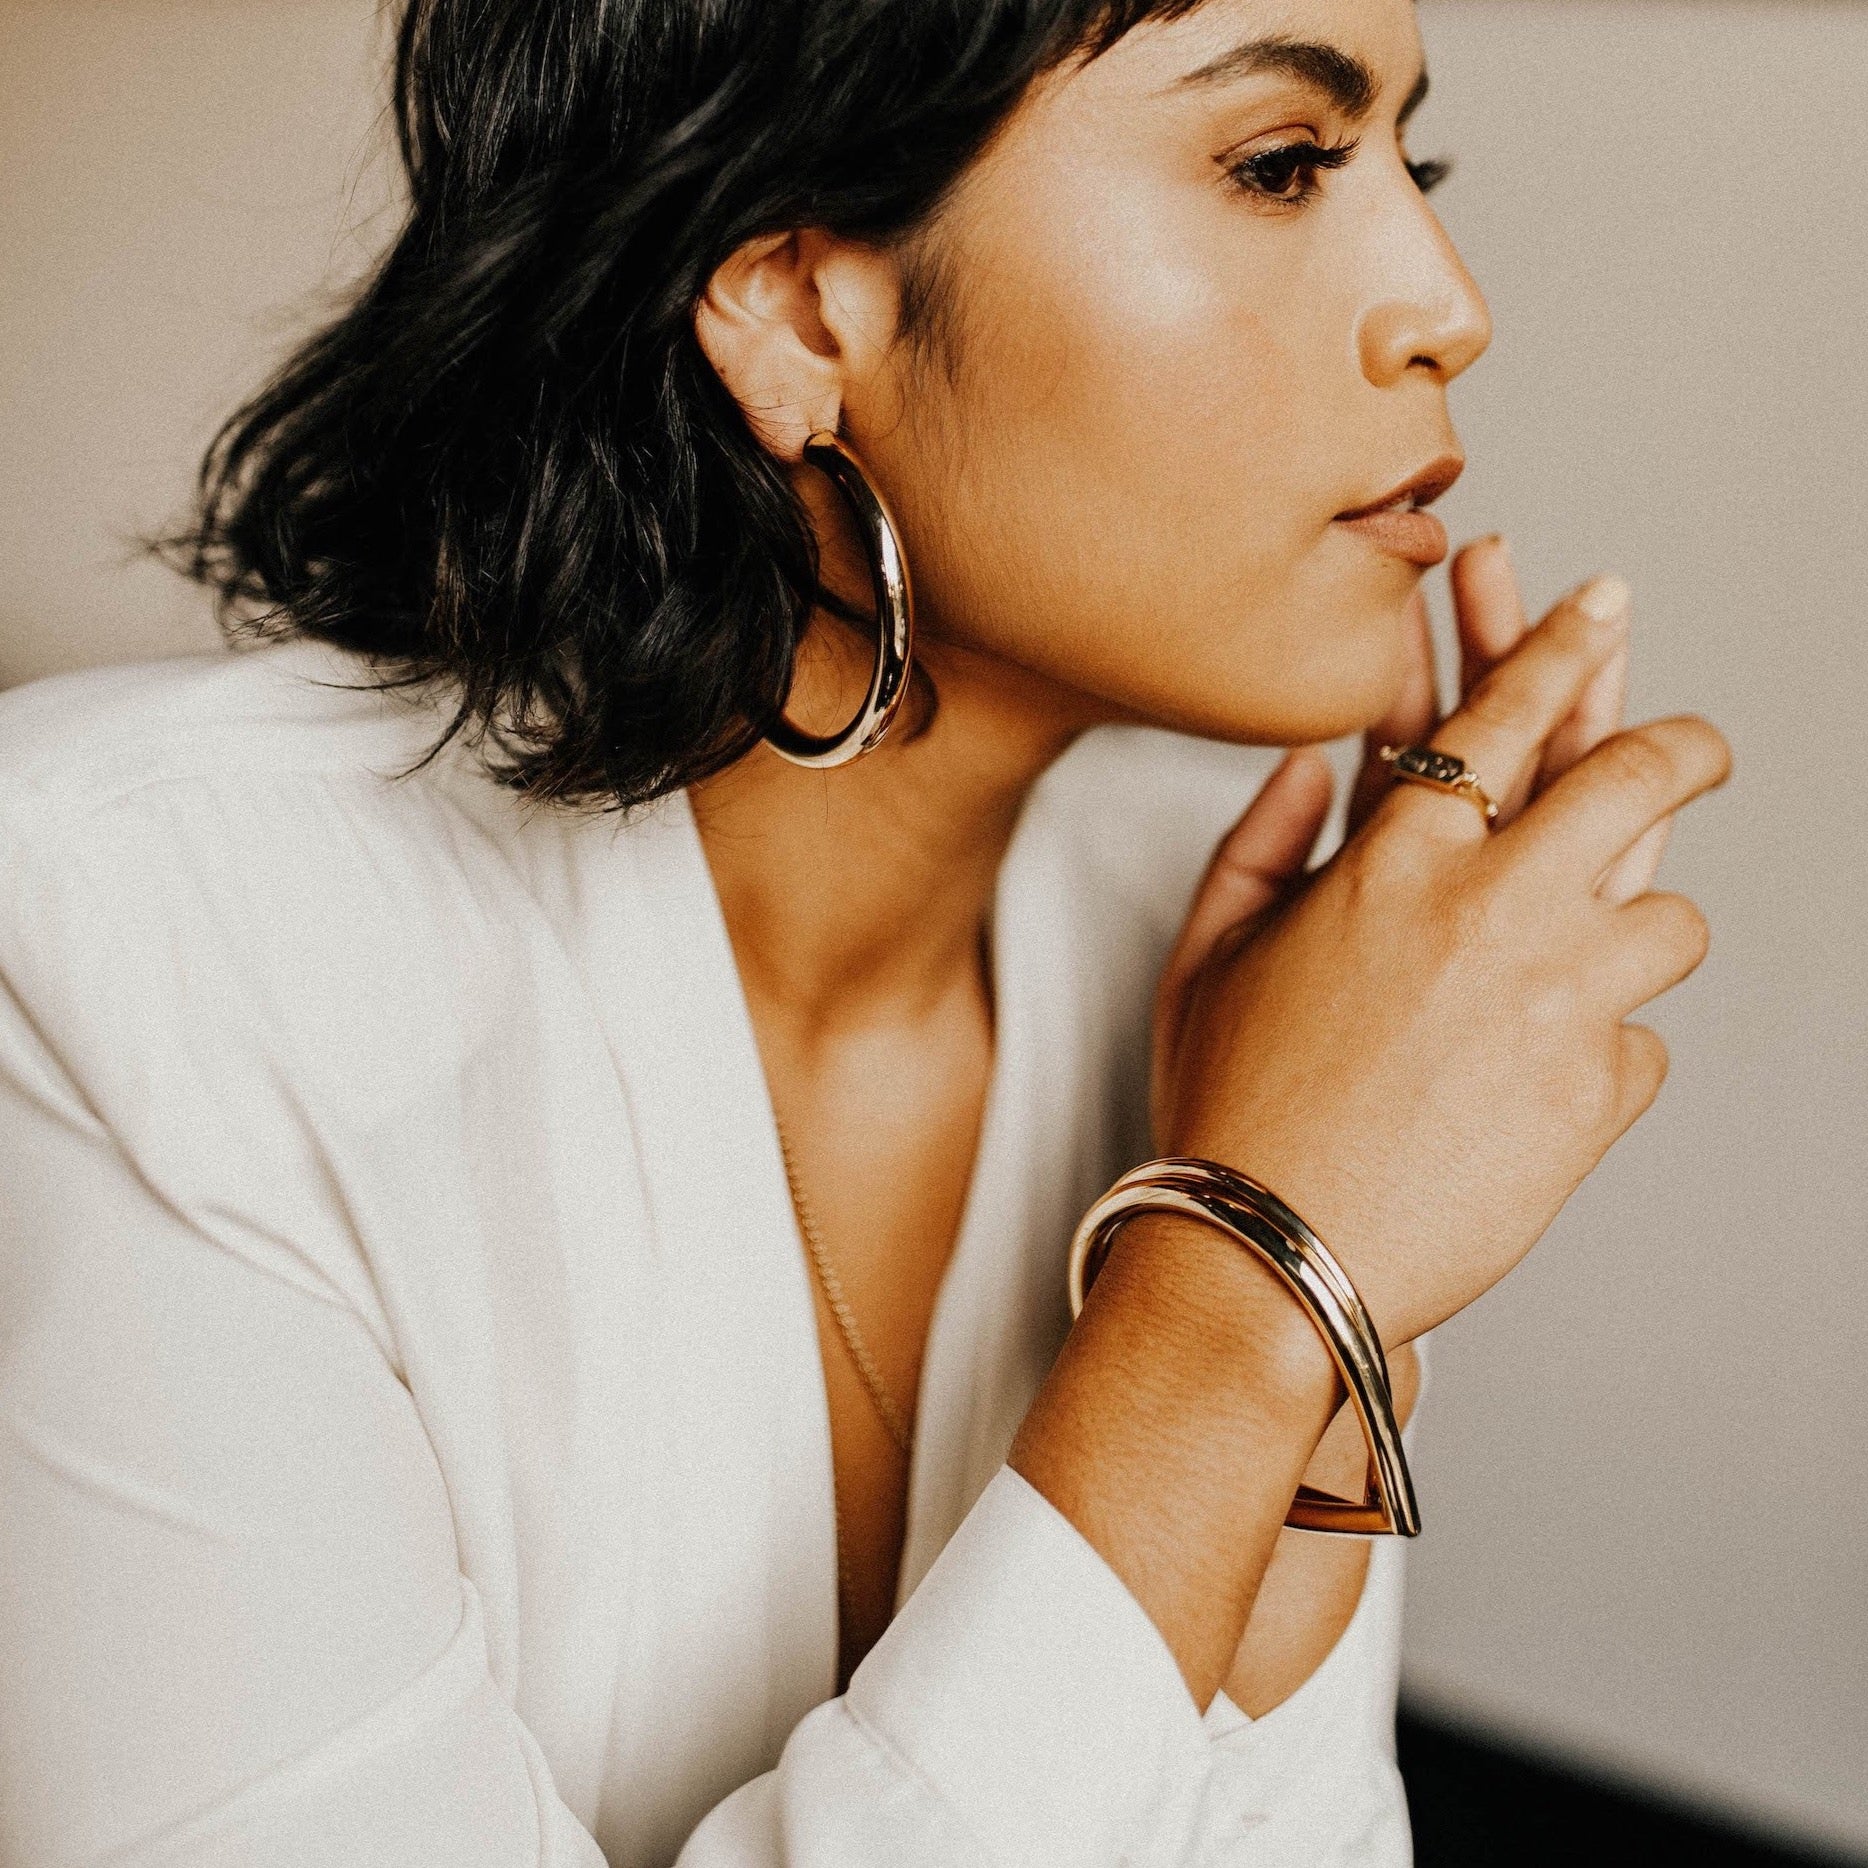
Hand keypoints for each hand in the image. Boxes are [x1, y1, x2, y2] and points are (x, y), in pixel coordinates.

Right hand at [1153, 562, 1728, 1346]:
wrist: (1271, 1257)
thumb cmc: (1230, 1107)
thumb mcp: (1207, 952)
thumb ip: (1262, 838)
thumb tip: (1318, 764)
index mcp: (1393, 863)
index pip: (1502, 714)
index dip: (1558, 643)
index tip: (1598, 603)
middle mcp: (1492, 909)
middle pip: (1635, 778)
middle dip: (1680, 745)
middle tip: (1696, 747)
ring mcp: (1560, 999)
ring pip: (1669, 915)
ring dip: (1637, 925)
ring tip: (1588, 959)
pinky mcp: (1597, 1092)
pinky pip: (1642, 1041)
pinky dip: (1602, 1049)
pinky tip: (1533, 1079)